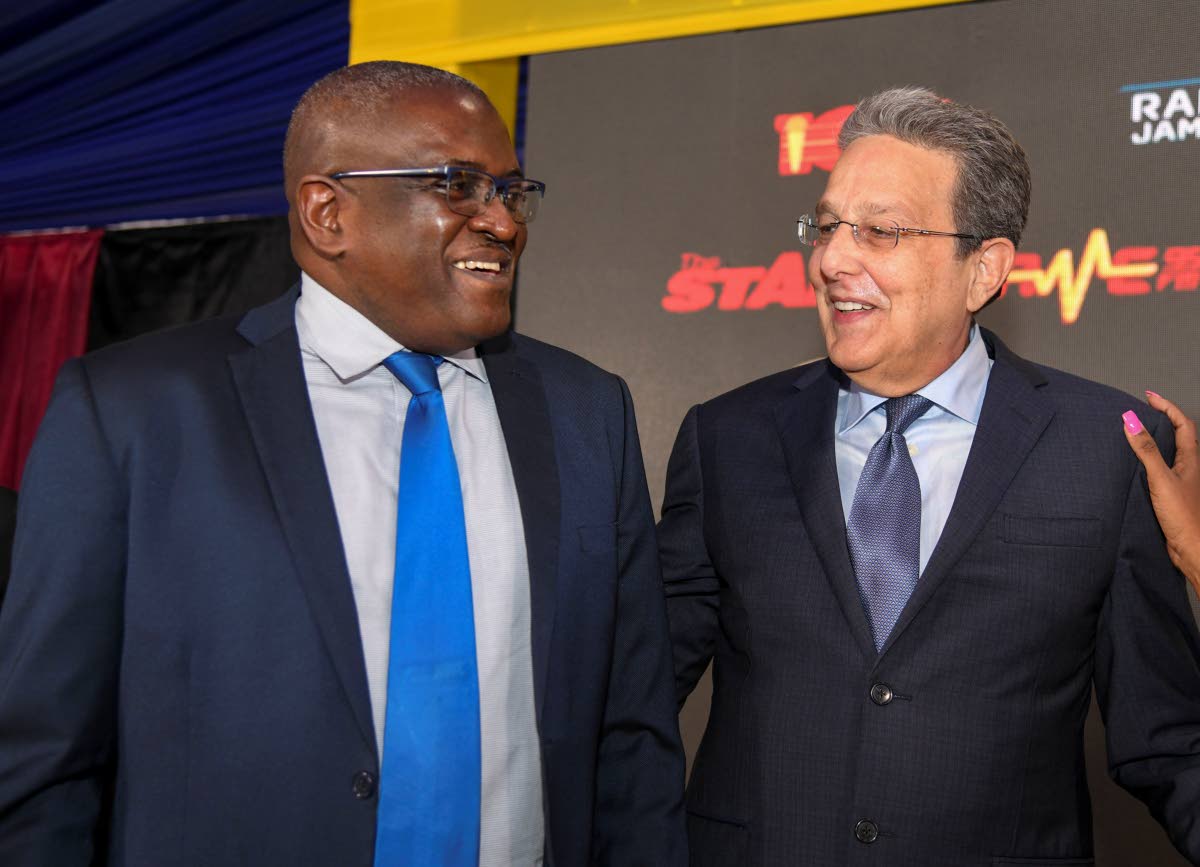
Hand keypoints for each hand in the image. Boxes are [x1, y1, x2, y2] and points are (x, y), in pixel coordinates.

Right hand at [1123, 392, 1199, 590]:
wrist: (1192, 550)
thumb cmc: (1183, 516)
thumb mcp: (1161, 478)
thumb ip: (1146, 450)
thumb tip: (1130, 421)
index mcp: (1191, 459)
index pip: (1182, 423)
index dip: (1166, 407)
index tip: (1148, 396)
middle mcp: (1188, 468)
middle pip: (1178, 435)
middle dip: (1162, 418)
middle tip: (1142, 409)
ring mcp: (1180, 481)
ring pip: (1169, 453)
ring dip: (1154, 439)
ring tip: (1135, 431)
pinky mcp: (1171, 495)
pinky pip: (1159, 470)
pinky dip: (1147, 461)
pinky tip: (1134, 466)